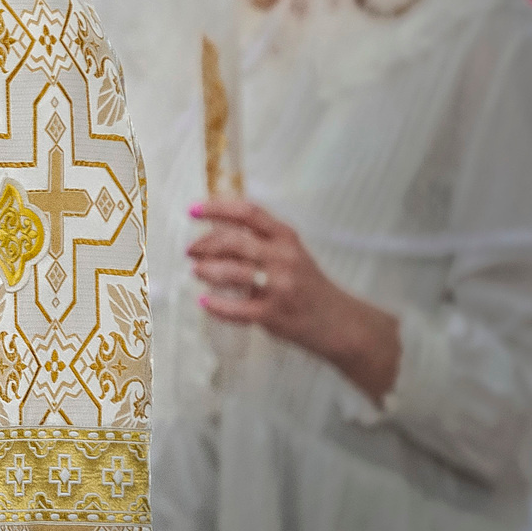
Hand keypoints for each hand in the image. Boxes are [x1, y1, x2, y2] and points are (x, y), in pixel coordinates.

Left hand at [187, 198, 401, 402]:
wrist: (341, 322)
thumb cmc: (308, 285)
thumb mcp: (290, 253)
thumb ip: (260, 241)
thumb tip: (213, 232)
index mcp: (286, 238)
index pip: (247, 213)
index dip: (216, 208)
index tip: (192, 210)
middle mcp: (284, 258)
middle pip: (233, 241)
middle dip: (204, 244)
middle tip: (190, 250)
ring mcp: (279, 287)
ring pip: (230, 272)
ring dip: (206, 270)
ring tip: (197, 271)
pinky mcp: (273, 314)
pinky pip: (234, 308)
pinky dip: (215, 304)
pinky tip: (205, 301)